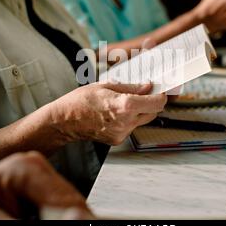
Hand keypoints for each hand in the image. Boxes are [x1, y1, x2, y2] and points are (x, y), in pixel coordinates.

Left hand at [0, 152, 90, 219]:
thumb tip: (62, 223)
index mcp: (27, 169)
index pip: (65, 199)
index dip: (79, 218)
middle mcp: (36, 165)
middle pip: (71, 199)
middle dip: (78, 217)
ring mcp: (38, 171)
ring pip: (68, 201)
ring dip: (70, 216)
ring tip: (81, 225)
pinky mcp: (37, 182)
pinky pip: (58, 202)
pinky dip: (60, 215)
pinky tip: (62, 219)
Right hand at [51, 82, 167, 144]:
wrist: (63, 122)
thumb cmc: (81, 100)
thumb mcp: (106, 85)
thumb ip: (131, 87)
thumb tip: (148, 86)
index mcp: (124, 106)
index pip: (157, 102)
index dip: (161, 94)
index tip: (160, 89)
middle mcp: (126, 122)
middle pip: (153, 112)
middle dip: (152, 102)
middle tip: (143, 92)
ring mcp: (122, 133)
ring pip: (143, 120)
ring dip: (140, 110)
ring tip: (123, 102)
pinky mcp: (117, 140)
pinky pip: (131, 127)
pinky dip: (128, 119)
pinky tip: (114, 113)